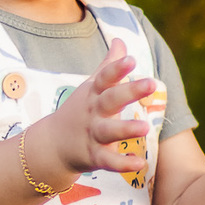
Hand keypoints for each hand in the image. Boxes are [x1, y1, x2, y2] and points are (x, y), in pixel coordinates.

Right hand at [31, 38, 156, 180]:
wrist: (52, 145)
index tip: (131, 59)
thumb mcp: (91, 86)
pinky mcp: (94, 156)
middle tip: (151, 83)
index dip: (117, 68)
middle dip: (129, 91)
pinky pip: (108, 160)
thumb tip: (121, 40)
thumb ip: (108, 65)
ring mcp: (93, 134)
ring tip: (145, 127)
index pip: (105, 77)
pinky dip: (122, 163)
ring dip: (126, 128)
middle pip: (110, 99)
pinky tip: (139, 163)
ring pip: (109, 131)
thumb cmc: (79, 111)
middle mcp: (94, 112)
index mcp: (94, 93)